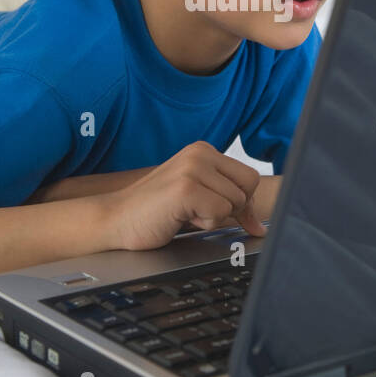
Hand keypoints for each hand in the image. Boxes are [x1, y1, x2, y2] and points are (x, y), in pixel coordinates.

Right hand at [105, 141, 264, 250]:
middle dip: (231, 209)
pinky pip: (220, 213)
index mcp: (203, 151)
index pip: (249, 177)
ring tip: (186, 214)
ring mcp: (192, 169)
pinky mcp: (186, 188)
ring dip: (213, 218)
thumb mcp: (197, 198)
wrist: (115, 219)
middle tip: (201, 213)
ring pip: (235, 202)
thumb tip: (260, 226)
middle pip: (248, 187)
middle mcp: (200, 153)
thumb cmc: (155, 211)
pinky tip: (181, 218)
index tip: (229, 216)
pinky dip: (204, 223)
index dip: (243, 202)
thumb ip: (228, 203)